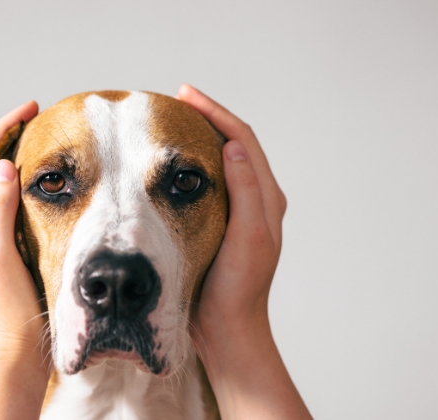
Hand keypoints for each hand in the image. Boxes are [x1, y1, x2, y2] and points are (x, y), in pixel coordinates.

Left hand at [0, 101, 49, 419]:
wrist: (12, 346)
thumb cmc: (7, 306)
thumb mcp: (0, 253)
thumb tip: (3, 166)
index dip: (4, 127)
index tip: (32, 109)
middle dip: (9, 135)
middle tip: (39, 118)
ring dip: (15, 155)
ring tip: (42, 141)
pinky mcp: (3, 243)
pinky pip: (8, 199)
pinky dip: (23, 180)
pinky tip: (46, 183)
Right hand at [177, 85, 310, 419]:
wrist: (228, 328)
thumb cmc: (237, 288)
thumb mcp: (248, 238)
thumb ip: (247, 191)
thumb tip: (233, 146)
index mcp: (267, 199)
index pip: (242, 140)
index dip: (216, 113)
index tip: (185, 96)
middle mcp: (257, 200)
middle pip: (234, 144)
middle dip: (207, 118)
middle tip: (176, 101)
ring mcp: (239, 212)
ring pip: (221, 161)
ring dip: (200, 138)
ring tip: (173, 123)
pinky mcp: (221, 223)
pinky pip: (208, 182)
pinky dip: (191, 165)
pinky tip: (170, 166)